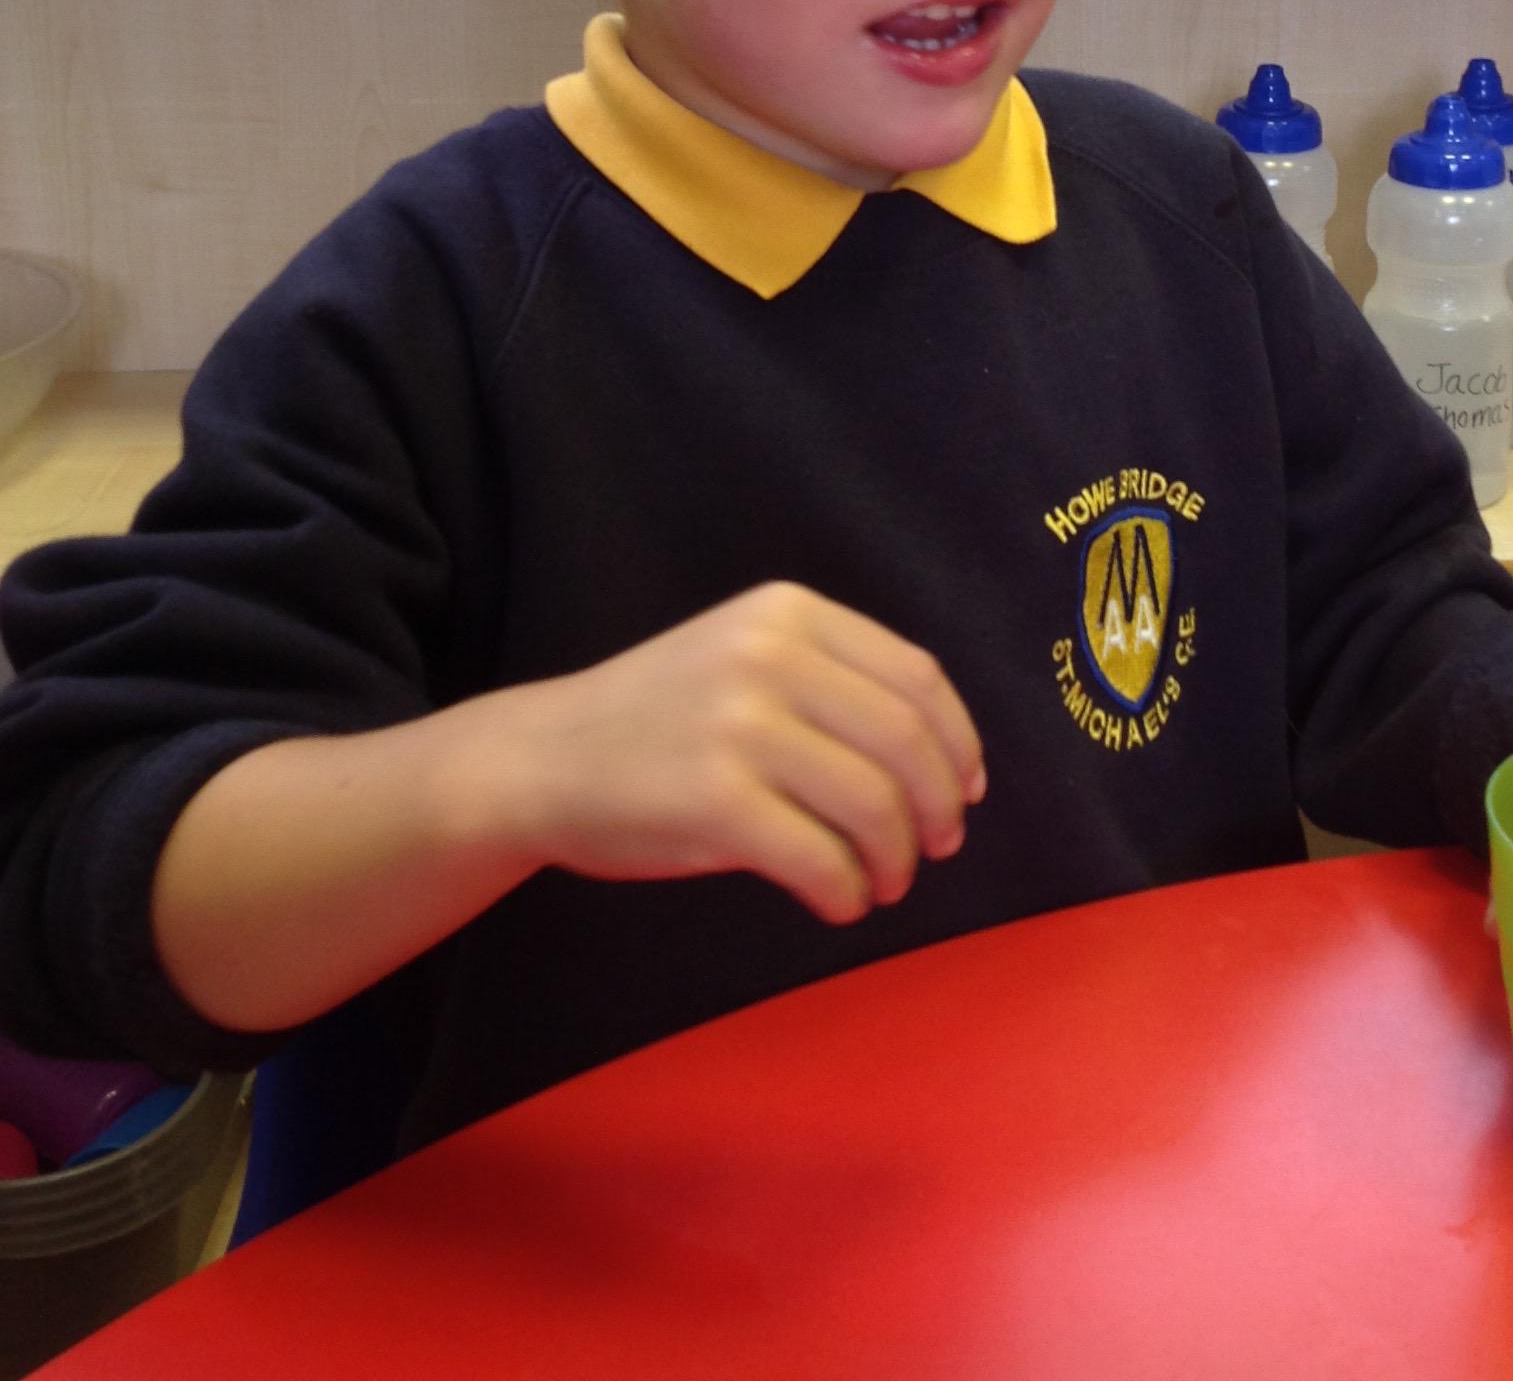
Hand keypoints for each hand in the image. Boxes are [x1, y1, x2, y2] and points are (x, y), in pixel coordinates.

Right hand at [491, 582, 985, 926]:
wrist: (541, 760)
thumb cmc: (656, 719)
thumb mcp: (743, 656)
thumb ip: (831, 682)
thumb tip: (945, 760)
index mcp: (788, 613)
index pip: (916, 677)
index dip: (959, 742)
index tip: (967, 789)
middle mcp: (769, 657)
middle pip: (905, 741)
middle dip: (939, 807)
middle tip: (935, 849)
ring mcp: (739, 727)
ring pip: (873, 804)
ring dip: (895, 860)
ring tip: (881, 883)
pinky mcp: (714, 801)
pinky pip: (821, 859)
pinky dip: (846, 892)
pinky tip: (838, 901)